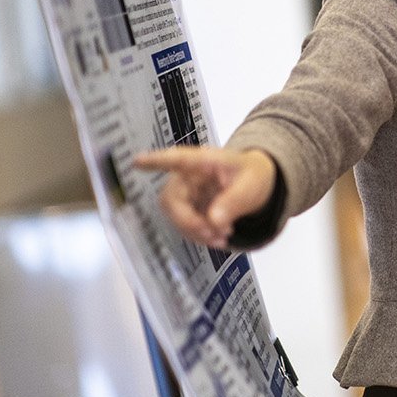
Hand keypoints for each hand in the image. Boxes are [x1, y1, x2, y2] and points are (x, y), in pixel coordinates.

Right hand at [132, 146, 276, 249]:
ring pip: (176, 216)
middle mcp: (189, 176)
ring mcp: (187, 193)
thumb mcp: (251, 185)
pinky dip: (200, 236)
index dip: (156, 161)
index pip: (177, 159)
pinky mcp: (189, 209)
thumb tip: (214, 221)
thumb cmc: (253, 175)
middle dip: (188, 221)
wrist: (258, 184)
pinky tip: (219, 237)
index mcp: (204, 161)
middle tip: (212, 234)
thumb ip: (234, 201)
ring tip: (223, 236)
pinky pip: (185, 226)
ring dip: (196, 232)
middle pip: (172, 199)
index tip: (137, 161)